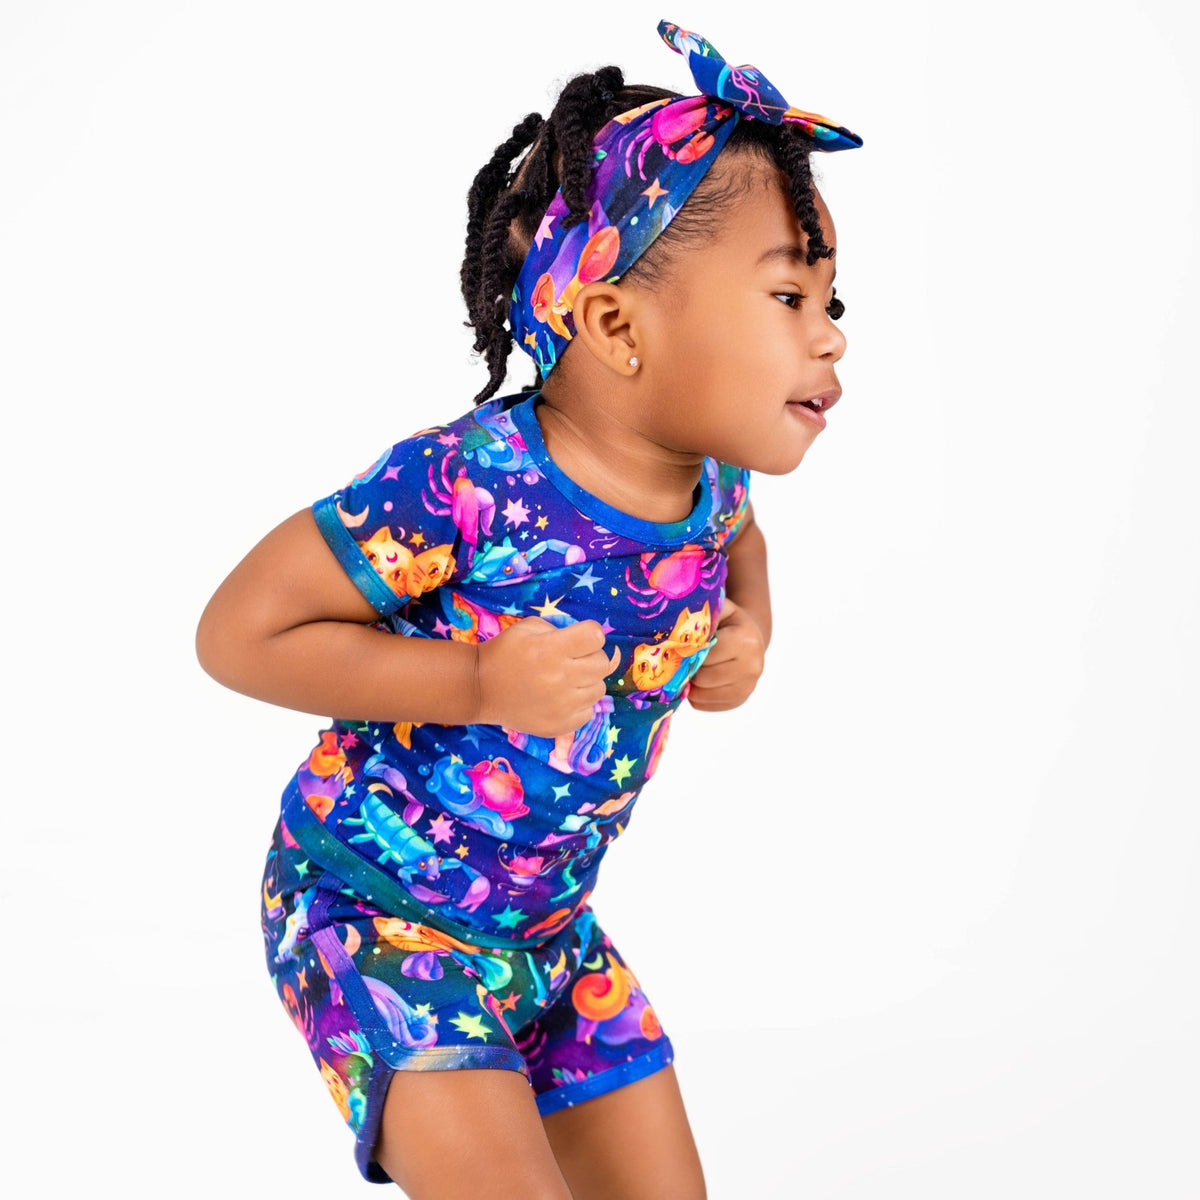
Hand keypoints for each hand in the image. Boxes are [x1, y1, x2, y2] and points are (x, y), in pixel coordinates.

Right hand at [476, 617, 618, 736]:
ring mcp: (563, 705)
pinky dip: (579, 704)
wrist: (480, 689)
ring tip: (566, 680)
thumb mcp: (528, 627)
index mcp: (552, 649)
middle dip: (590, 657)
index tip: (578, 638)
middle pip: (602, 663)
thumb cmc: (504, 653)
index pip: (596, 636)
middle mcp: (561, 677)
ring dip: (586, 682)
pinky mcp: (560, 725)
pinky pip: (589, 711)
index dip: (589, 634)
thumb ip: (561, 629)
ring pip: (599, 689)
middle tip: (571, 659)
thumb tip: (588, 640)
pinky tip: (561, 698)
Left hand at [684, 597, 765, 711]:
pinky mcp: (740, 700)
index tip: (679, 645)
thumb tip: (673, 632)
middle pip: (704, 678)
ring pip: (702, 696)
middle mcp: (752, 666)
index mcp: (745, 640)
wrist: (751, 637)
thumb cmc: (727, 621)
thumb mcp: (718, 609)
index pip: (705, 655)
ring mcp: (748, 686)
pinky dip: (696, 695)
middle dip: (688, 670)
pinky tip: (699, 680)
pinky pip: (705, 705)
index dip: (687, 652)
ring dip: (690, 685)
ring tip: (690, 669)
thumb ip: (701, 616)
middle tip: (682, 659)